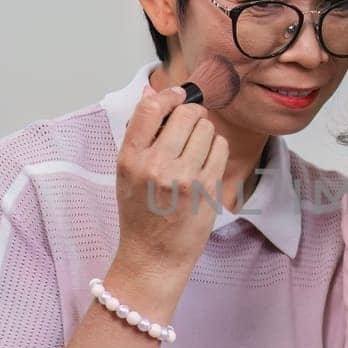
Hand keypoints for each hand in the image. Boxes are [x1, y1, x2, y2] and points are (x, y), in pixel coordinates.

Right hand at [114, 78, 230, 277]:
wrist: (154, 255)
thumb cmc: (140, 214)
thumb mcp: (127, 172)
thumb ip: (139, 133)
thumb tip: (150, 92)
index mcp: (130, 159)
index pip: (150, 109)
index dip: (169, 95)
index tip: (178, 95)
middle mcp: (156, 166)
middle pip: (186, 114)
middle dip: (192, 114)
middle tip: (190, 126)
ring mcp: (184, 177)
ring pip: (207, 128)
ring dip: (205, 133)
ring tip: (195, 151)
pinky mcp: (207, 188)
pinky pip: (220, 148)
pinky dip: (216, 149)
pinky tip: (206, 163)